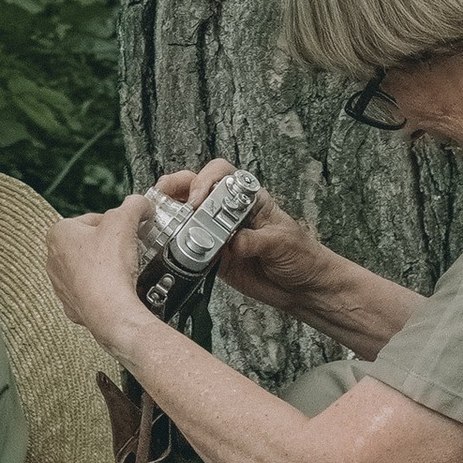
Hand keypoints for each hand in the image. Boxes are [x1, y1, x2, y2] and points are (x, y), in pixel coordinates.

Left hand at [45, 195, 149, 347]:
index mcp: (58, 233)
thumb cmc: (108, 268)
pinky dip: (105, 288)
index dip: (114, 223)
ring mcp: (62, 284)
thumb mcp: (124, 220)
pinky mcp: (73, 305)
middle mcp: (54, 259)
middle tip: (127, 248)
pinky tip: (117, 287)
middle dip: (110, 244)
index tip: (127, 229)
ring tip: (124, 269)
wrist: (110, 311)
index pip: (91, 219)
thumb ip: (134, 205)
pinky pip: (92, 290)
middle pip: (90, 243)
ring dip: (107, 267)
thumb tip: (140, 203)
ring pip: (90, 268)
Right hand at [155, 160, 316, 303]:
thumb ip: (255, 240)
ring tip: (157, 213)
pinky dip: (176, 243)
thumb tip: (232, 242)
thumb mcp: (282, 242)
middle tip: (165, 194)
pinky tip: (166, 242)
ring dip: (171, 210)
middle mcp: (230, 212)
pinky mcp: (215, 257)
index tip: (198, 199)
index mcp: (249, 199)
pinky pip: (190, 246)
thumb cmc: (301, 256)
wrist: (304, 287)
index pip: (222, 175)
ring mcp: (220, 234)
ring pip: (188, 214)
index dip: (206, 181)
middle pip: (197, 187)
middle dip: (178, 186)